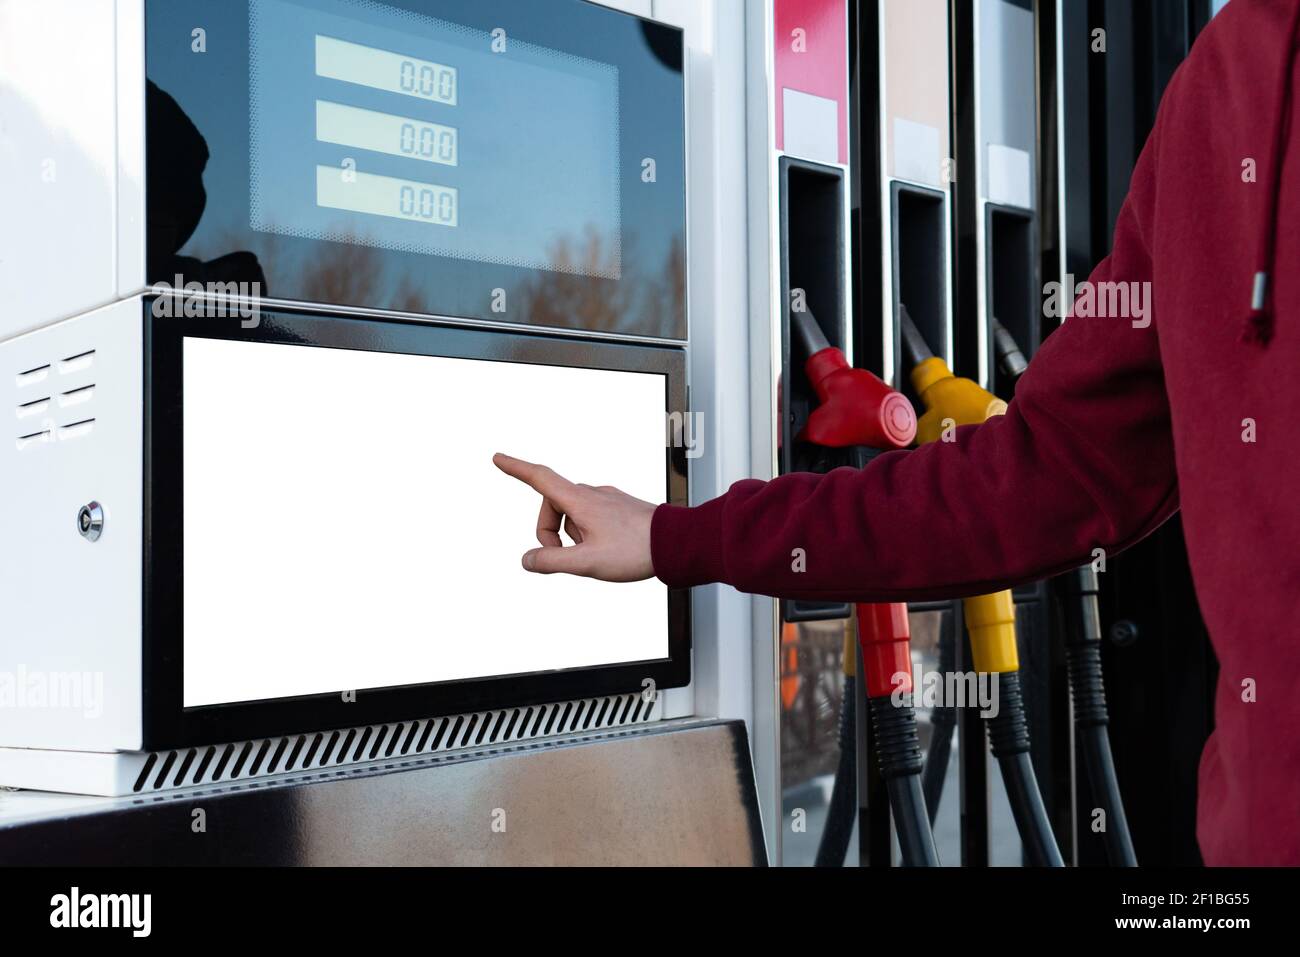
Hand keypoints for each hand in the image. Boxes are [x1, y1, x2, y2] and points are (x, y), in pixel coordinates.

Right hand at [493, 453, 656, 581]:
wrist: (677, 543)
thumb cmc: (636, 550)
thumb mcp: (587, 562)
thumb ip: (552, 561)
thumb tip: (527, 560)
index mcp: (580, 501)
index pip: (540, 478)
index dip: (517, 468)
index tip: (499, 458)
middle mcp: (593, 494)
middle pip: (553, 505)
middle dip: (550, 532)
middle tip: (565, 558)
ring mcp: (608, 500)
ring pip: (573, 513)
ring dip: (572, 536)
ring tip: (594, 556)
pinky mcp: (620, 508)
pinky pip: (591, 517)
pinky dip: (587, 534)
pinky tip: (607, 550)